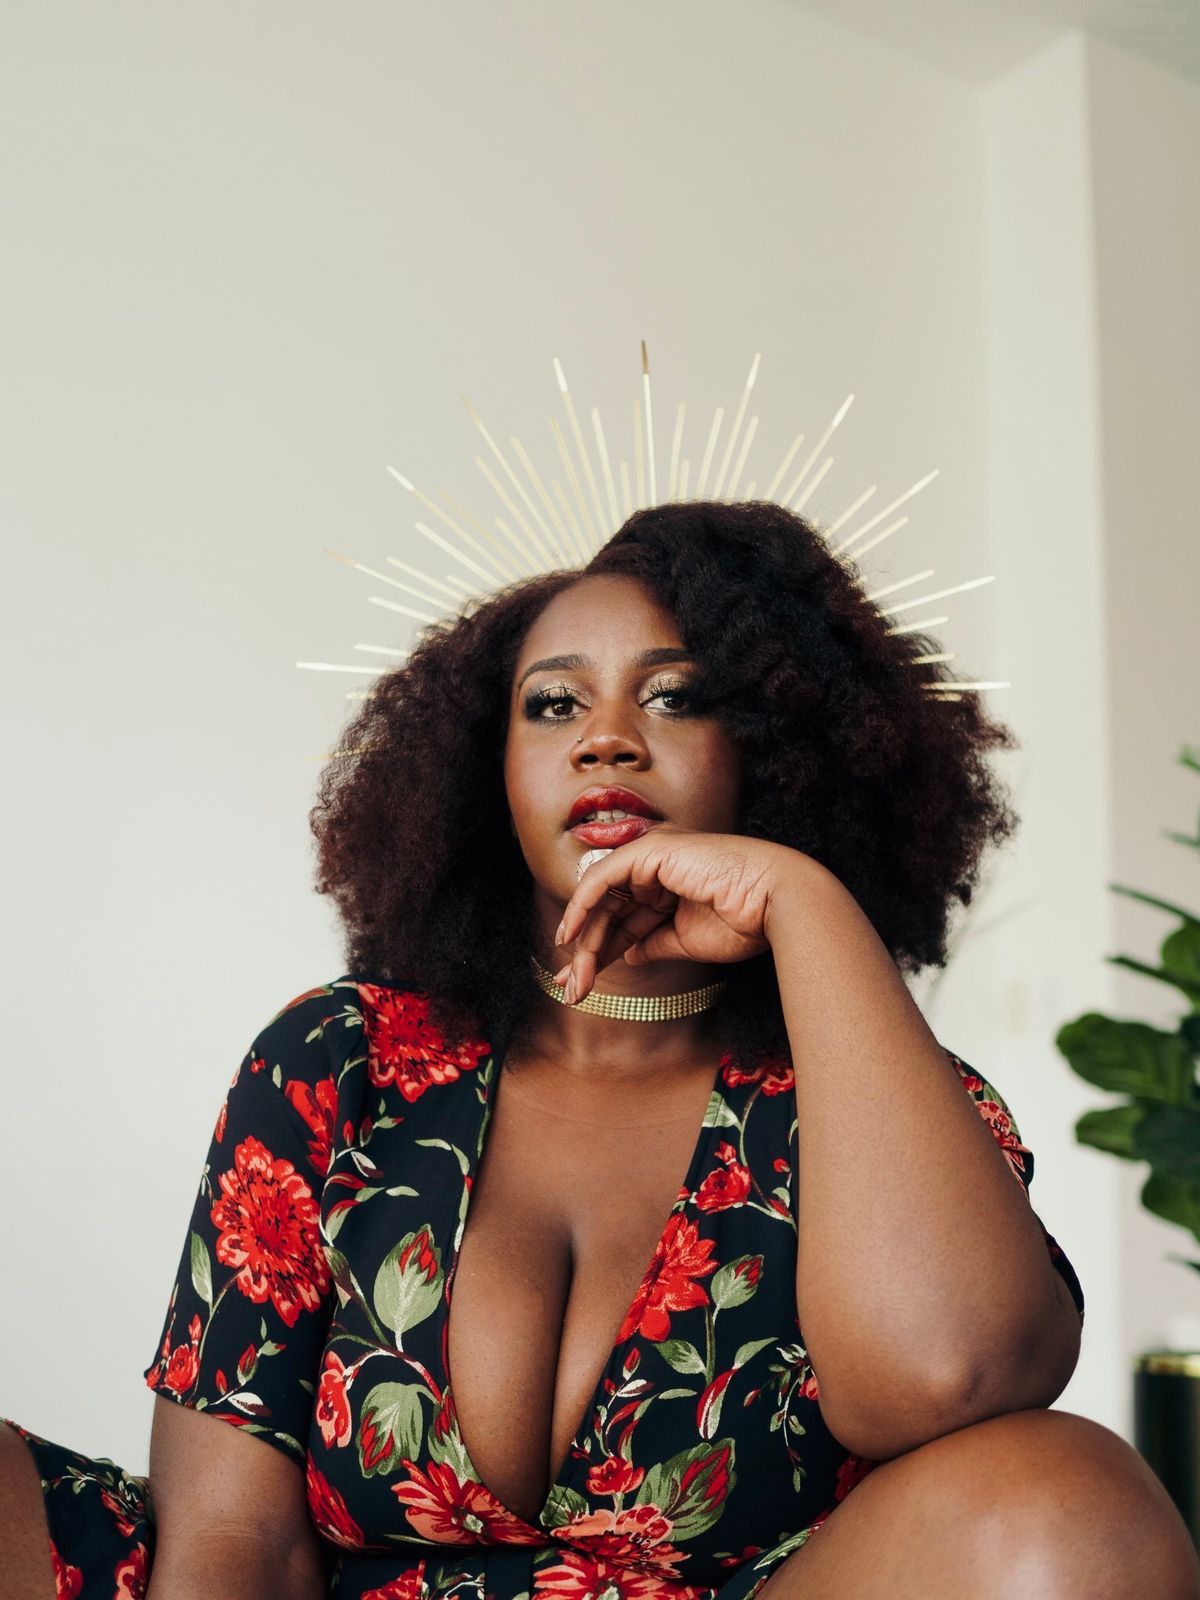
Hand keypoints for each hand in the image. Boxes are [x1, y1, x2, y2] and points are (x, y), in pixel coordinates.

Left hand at [553, 826, 799, 1002]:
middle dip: (586, 952)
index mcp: (669, 884)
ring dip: (584, 941)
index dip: (599, 951)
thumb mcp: (684, 940)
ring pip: (602, 900)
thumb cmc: (743, 920)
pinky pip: (602, 879)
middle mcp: (657, 866)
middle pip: (609, 911)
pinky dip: (581, 907)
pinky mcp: (648, 850)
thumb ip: (651, 943)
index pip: (624, 919)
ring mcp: (652, 855)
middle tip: (571, 989)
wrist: (774, 903)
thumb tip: (624, 954)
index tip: (580, 984)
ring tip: (575, 980)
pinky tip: (571, 937)